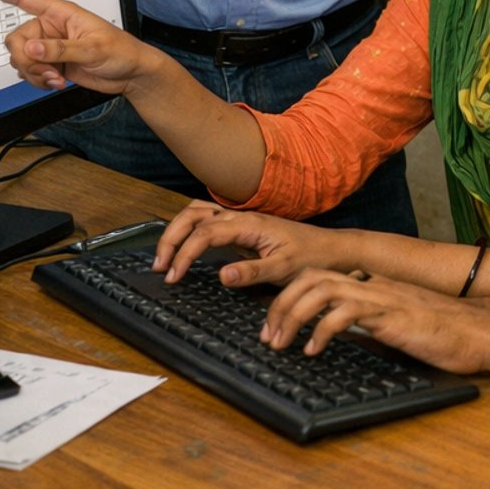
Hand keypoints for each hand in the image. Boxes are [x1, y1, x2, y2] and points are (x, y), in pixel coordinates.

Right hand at [0, 0, 167, 95]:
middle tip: (48, 70)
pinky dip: (38, 80)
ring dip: (34, 73)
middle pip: (16, 40)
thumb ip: (60, 50)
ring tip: (58, 78)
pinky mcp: (51, 64)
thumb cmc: (121, 52)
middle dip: (27, 60)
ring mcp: (49, 47)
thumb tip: (32, 48)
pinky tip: (56, 82)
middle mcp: (51, 28)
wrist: (130, 74)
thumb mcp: (92, 50)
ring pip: (20, 59)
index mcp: (61, 14)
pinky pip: (29, 72)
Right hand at [153, 201, 350, 286]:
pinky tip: (185, 247)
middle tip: (159, 265)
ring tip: (164, 257)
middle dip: (171, 237)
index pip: (205, 233)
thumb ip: (252, 271)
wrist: (330, 249)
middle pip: (193, 215)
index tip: (173, 276)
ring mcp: (241, 220)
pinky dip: (189, 228)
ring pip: (198, 212)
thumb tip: (222, 275)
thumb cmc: (310, 258)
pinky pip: (208, 219)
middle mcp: (241, 217)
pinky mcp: (242, 227)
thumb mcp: (284, 269)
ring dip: (177, 230)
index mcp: (250, 224)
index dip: (184, 253)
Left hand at [260, 269, 489, 371]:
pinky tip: (313, 351)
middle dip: (280, 305)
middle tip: (268, 336)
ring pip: (321, 289)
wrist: (481, 333)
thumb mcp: (396, 324)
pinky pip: (345, 313)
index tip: (273, 327)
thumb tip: (340, 330)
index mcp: (373, 285)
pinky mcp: (391, 314)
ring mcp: (382, 297)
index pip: (319, 277)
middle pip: (311, 278)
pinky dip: (321, 330)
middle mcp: (373, 284)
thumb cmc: (444, 333)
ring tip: (282, 343)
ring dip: (293, 315)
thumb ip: (369, 321)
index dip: (289, 299)